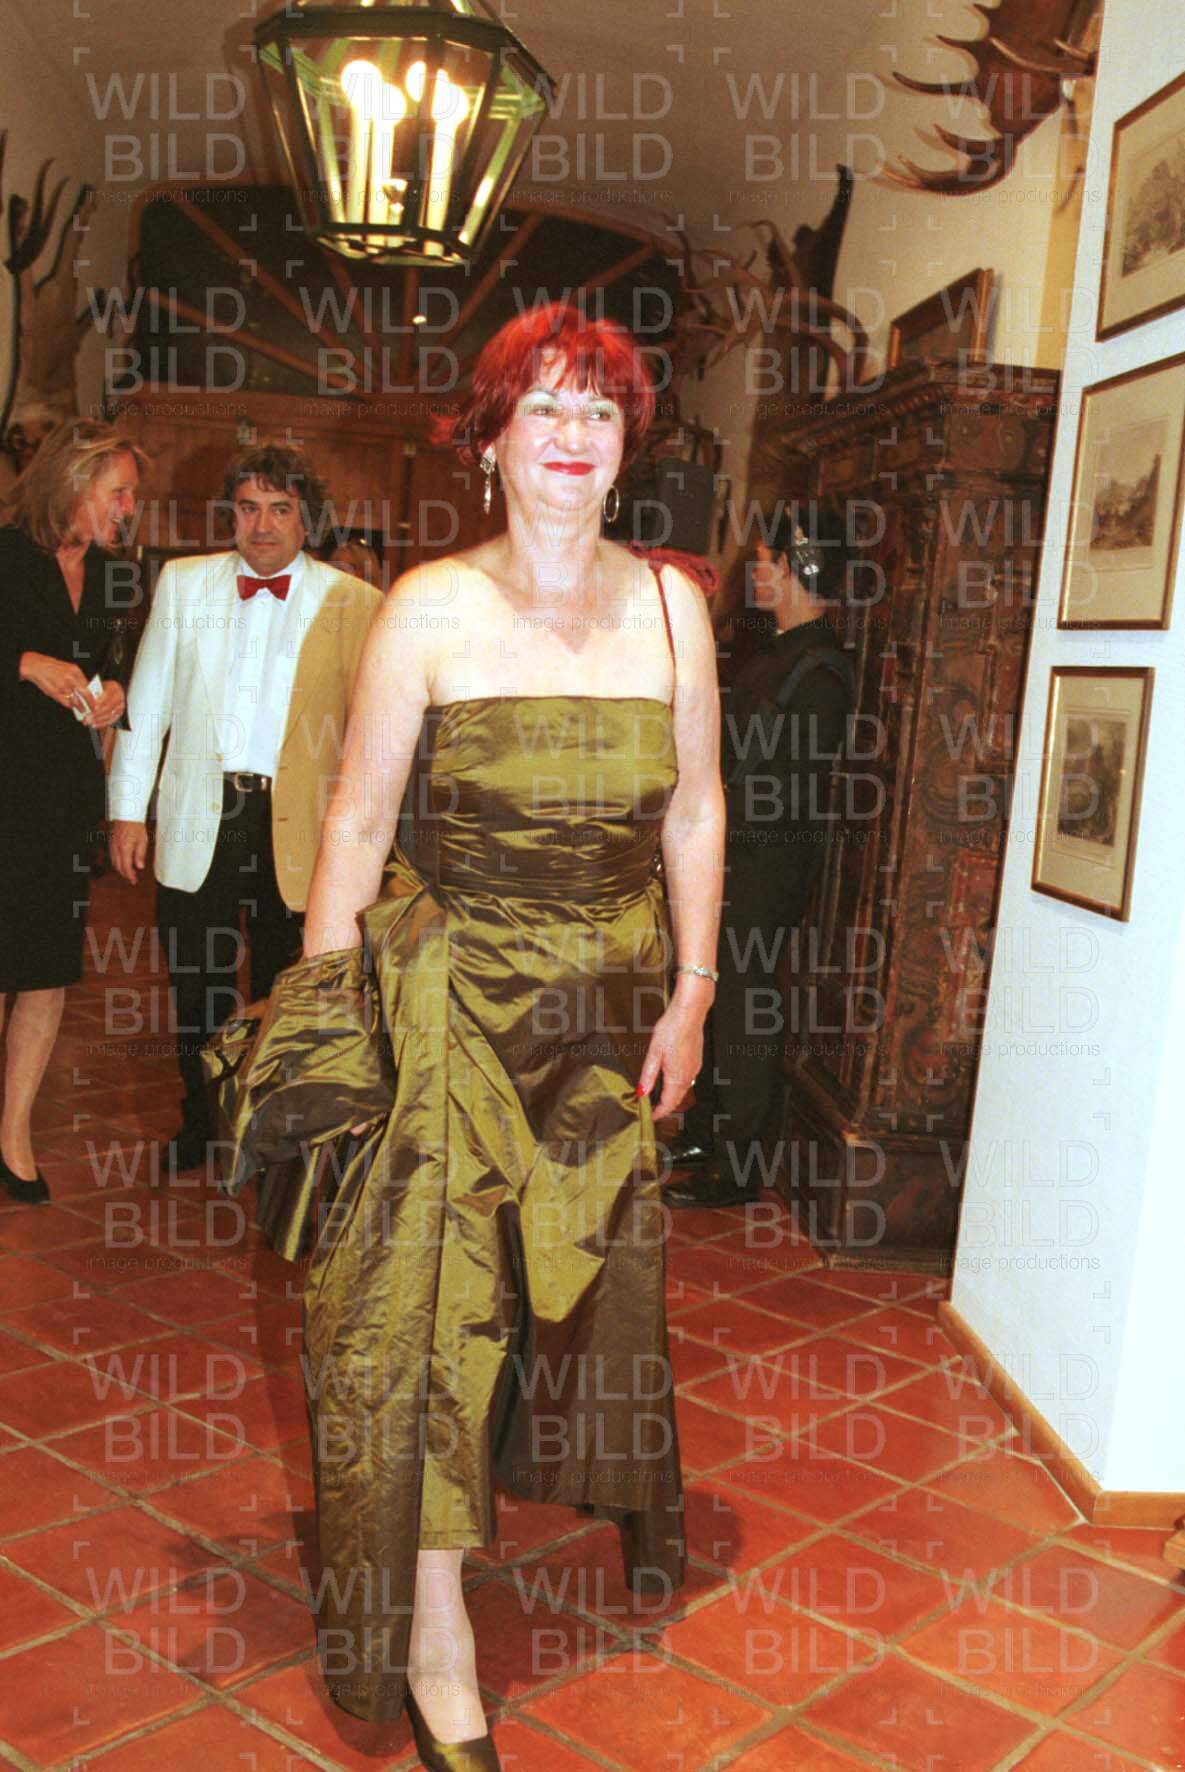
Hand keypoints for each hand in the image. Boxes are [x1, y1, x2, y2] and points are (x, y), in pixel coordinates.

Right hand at [19, 651, 94, 711]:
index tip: (96, 700)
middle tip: (93, 708)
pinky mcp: (56, 691)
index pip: (88, 685)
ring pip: (76, 700)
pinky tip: (71, 707)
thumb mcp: (67, 669)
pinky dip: (70, 705)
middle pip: (85, 693)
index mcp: (75, 670)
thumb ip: (76, 678)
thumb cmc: (51, 668)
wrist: (36, 666)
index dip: (92, 694)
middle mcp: (71, 678)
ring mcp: (63, 685)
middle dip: (90, 703)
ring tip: (83, 710)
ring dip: (80, 707)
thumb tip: (85, 689)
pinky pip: (66, 701)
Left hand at [82, 680, 125, 729]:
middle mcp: (119, 697)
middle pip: (109, 708)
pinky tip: (94, 725)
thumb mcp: (97, 686)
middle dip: (96, 714)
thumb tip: (85, 702)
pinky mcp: (119, 714)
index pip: (108, 696)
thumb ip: (93, 693)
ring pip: (109, 715)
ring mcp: (120, 706)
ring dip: (98, 720)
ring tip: (88, 722)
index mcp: (114, 687)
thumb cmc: (102, 688)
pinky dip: (102, 724)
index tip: (93, 708)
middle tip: (87, 718)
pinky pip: (111, 720)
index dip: (101, 703)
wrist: (111, 690)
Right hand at [109, 819, 148, 883]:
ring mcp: (112, 845)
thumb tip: (139, 866)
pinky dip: (117, 862)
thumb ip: (140, 855)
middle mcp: (116, 848)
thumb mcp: (142, 840)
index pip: (126, 867)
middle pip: (118, 866)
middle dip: (125, 874)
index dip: (130, 876)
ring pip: (114, 862)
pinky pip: (112, 856)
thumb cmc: (135, 825)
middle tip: (132, 878)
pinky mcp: (111, 842)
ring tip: (128, 872)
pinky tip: (122, 862)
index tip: (134, 881)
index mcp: (124, 849)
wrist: (126, 814)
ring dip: (120, 869)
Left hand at [636, 990, 708, 1121]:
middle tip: (652, 1109)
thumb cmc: (672, 1029)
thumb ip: (648, 1076)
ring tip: (659, 1096)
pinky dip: (678, 1085)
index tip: (650, 1117)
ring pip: (683, 1089)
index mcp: (677, 1077)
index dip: (659, 1113)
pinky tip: (671, 1079)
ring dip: (672, 1096)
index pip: (668, 1104)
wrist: (689, 1013)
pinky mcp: (697, 1060)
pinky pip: (688, 1079)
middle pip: (677, 1099)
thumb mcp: (654, 1054)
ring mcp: (695, 1068)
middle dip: (665, 1107)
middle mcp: (689, 1075)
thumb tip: (642, 1092)